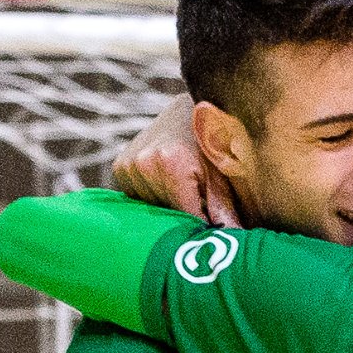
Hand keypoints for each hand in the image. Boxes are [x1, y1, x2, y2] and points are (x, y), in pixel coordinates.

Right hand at [108, 97, 234, 225]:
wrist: (193, 109)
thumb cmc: (216, 141)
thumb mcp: (224, 173)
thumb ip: (225, 211)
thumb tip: (232, 244)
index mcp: (169, 164)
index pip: (186, 217)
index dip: (203, 227)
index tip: (215, 233)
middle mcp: (142, 163)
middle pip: (167, 214)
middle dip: (187, 216)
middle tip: (205, 205)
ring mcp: (128, 165)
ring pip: (153, 209)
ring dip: (170, 207)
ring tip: (188, 189)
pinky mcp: (120, 166)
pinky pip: (140, 198)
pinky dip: (156, 197)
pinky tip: (170, 183)